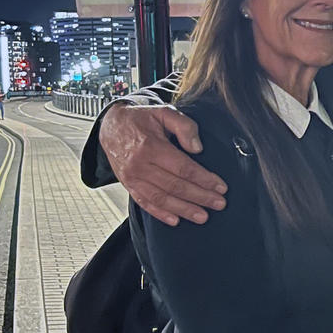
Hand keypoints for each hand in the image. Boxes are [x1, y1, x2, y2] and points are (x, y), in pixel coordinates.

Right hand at [99, 104, 227, 226]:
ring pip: (161, 198)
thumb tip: (197, 148)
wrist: (111, 126)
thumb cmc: (141, 119)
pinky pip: (145, 203)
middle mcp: (140, 165)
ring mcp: (132, 177)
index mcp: (151, 146)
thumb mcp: (164, 112)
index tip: (221, 187)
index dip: (204, 179)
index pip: (183, 168)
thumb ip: (184, 126)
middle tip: (219, 204)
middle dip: (200, 197)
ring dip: (184, 209)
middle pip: (175, 186)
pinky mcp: (128, 185)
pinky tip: (176, 220)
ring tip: (203, 216)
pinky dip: (160, 214)